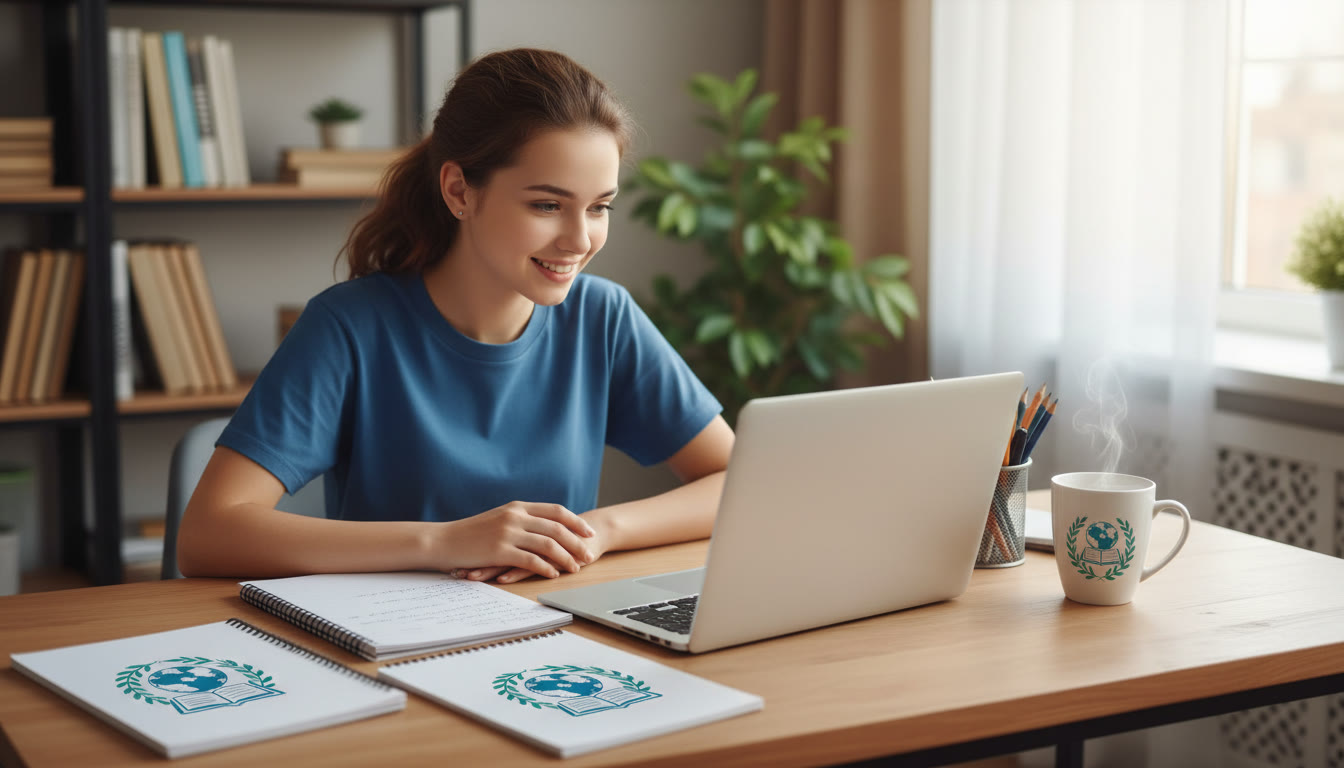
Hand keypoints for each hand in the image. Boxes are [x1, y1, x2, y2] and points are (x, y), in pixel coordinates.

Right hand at [435, 501, 595, 579]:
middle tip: (589, 555)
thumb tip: (544, 527)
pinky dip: (545, 568)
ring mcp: (508, 533)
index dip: (575, 522)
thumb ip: (521, 519)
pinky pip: (530, 560)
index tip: (589, 532)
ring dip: (565, 557)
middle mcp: (515, 516)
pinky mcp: (499, 550)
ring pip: (547, 544)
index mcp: (518, 507)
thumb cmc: (471, 533)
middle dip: (576, 542)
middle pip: (556, 528)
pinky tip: (553, 574)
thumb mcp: (499, 518)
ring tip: (575, 568)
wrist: (443, 540)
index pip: (556, 511)